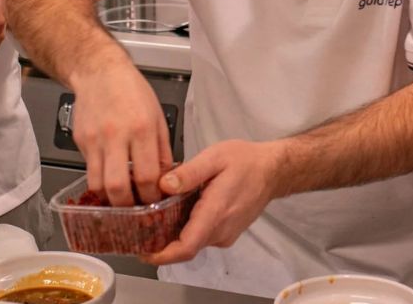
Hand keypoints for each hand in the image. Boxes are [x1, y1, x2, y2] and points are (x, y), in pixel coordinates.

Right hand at [70, 58, 173, 205]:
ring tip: (120, 200)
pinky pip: (88, 170)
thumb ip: (162, 150)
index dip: (151, 196)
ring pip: (97, 184)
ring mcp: (95, 139)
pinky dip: (99, 180)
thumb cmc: (132, 91)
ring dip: (109, 199)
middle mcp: (116, 135)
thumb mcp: (158, 117)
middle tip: (134, 209)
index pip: (147, 176)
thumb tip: (167, 178)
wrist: (99, 72)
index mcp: (142, 129)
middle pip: (118, 186)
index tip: (154, 202)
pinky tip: (109, 179)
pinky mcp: (81, 141)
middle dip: (127, 206)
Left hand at [141, 139, 283, 265]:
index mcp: (215, 212)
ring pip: (193, 242)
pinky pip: (202, 237)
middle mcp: (221, 230)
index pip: (186, 247)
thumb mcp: (214, 157)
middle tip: (139, 226)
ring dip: (174, 234)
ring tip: (156, 214)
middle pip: (185, 247)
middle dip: (160, 241)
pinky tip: (179, 211)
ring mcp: (225, 234)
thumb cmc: (245, 160)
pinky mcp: (227, 233)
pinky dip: (187, 229)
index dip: (161, 254)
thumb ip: (188, 172)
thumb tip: (163, 185)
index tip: (141, 250)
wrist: (273, 170)